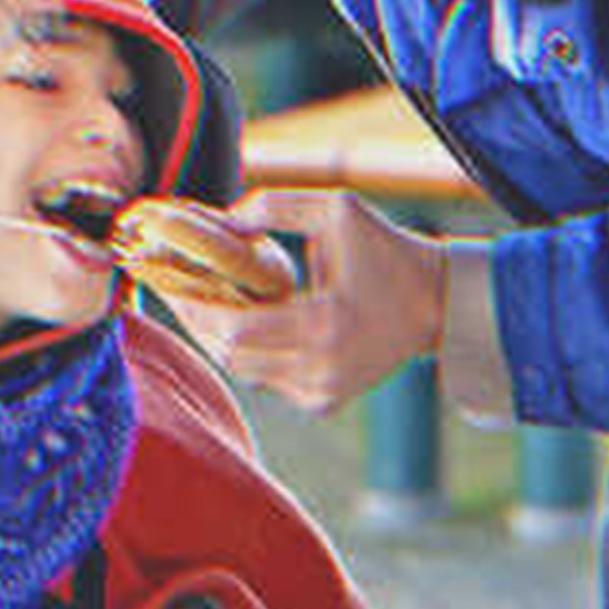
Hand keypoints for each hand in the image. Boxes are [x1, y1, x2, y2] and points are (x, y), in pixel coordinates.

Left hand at [160, 188, 447, 414]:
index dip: (197, 308)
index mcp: (326, 326)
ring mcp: (322, 392)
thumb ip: (275, 206)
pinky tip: (244, 320)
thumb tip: (220, 221)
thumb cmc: (388, 251)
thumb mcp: (337, 211)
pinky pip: (266, 379)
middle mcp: (322, 370)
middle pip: (231, 355)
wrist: (437, 304)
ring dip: (221, 336)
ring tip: (204, 299)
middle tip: (176, 287)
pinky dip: (250, 352)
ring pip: (244, 370)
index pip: (236, 330)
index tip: (171, 281)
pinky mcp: (323, 402)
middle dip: (199, 320)